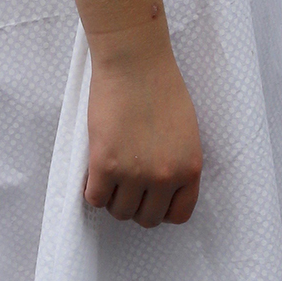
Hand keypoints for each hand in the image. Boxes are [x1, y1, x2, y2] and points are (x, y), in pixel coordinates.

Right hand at [82, 18, 201, 226]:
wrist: (134, 63)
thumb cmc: (160, 87)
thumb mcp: (185, 132)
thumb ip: (177, 161)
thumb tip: (159, 186)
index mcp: (189, 168)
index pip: (179, 214)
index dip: (161, 209)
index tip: (150, 198)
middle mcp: (165, 177)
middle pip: (146, 218)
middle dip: (135, 205)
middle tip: (125, 186)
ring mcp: (135, 173)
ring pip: (119, 211)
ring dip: (112, 199)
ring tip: (109, 177)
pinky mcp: (105, 165)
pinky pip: (95, 198)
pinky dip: (92, 191)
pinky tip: (93, 175)